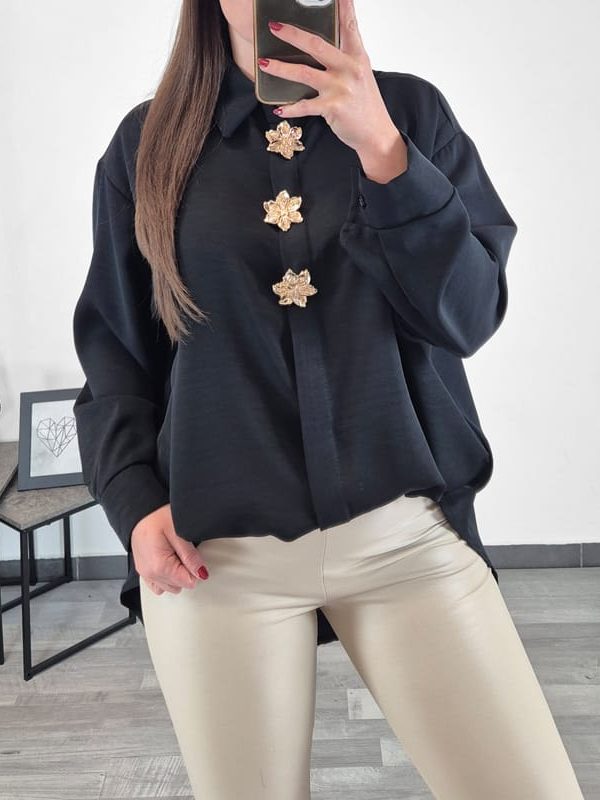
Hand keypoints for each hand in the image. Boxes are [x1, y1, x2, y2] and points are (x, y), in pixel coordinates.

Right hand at [131, 503, 209, 594]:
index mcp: (160, 566)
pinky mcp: (142, 570)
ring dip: (175, 575)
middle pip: (179, 586)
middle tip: (183, 551)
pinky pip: (157, 584)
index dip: (195, 569)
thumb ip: (191, 556)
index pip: (188, 582)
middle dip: (185, 571)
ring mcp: (145, 573)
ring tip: (175, 554)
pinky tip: (168, 562)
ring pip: (169, 587)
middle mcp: (150, 573)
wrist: (140, 510)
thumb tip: (201, 573)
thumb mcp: (179, 532)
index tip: (192, 555)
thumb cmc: (156, 516)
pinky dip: (165, 577)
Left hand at [257, 0, 407, 181]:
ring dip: (281, 68)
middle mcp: (350, 68)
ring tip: (264, 63)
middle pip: (317, 45)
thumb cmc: (365, 104)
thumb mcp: (360, 74)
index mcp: (357, 56)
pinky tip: (278, 109)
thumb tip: (319, 47)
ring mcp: (341, 88)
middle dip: (292, 34)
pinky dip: (290, 108)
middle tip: (274, 26)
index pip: (348, 24)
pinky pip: (305, 106)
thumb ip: (344, 58)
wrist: (376, 134)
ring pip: (304, 73)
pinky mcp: (333, 108)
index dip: (342, 5)